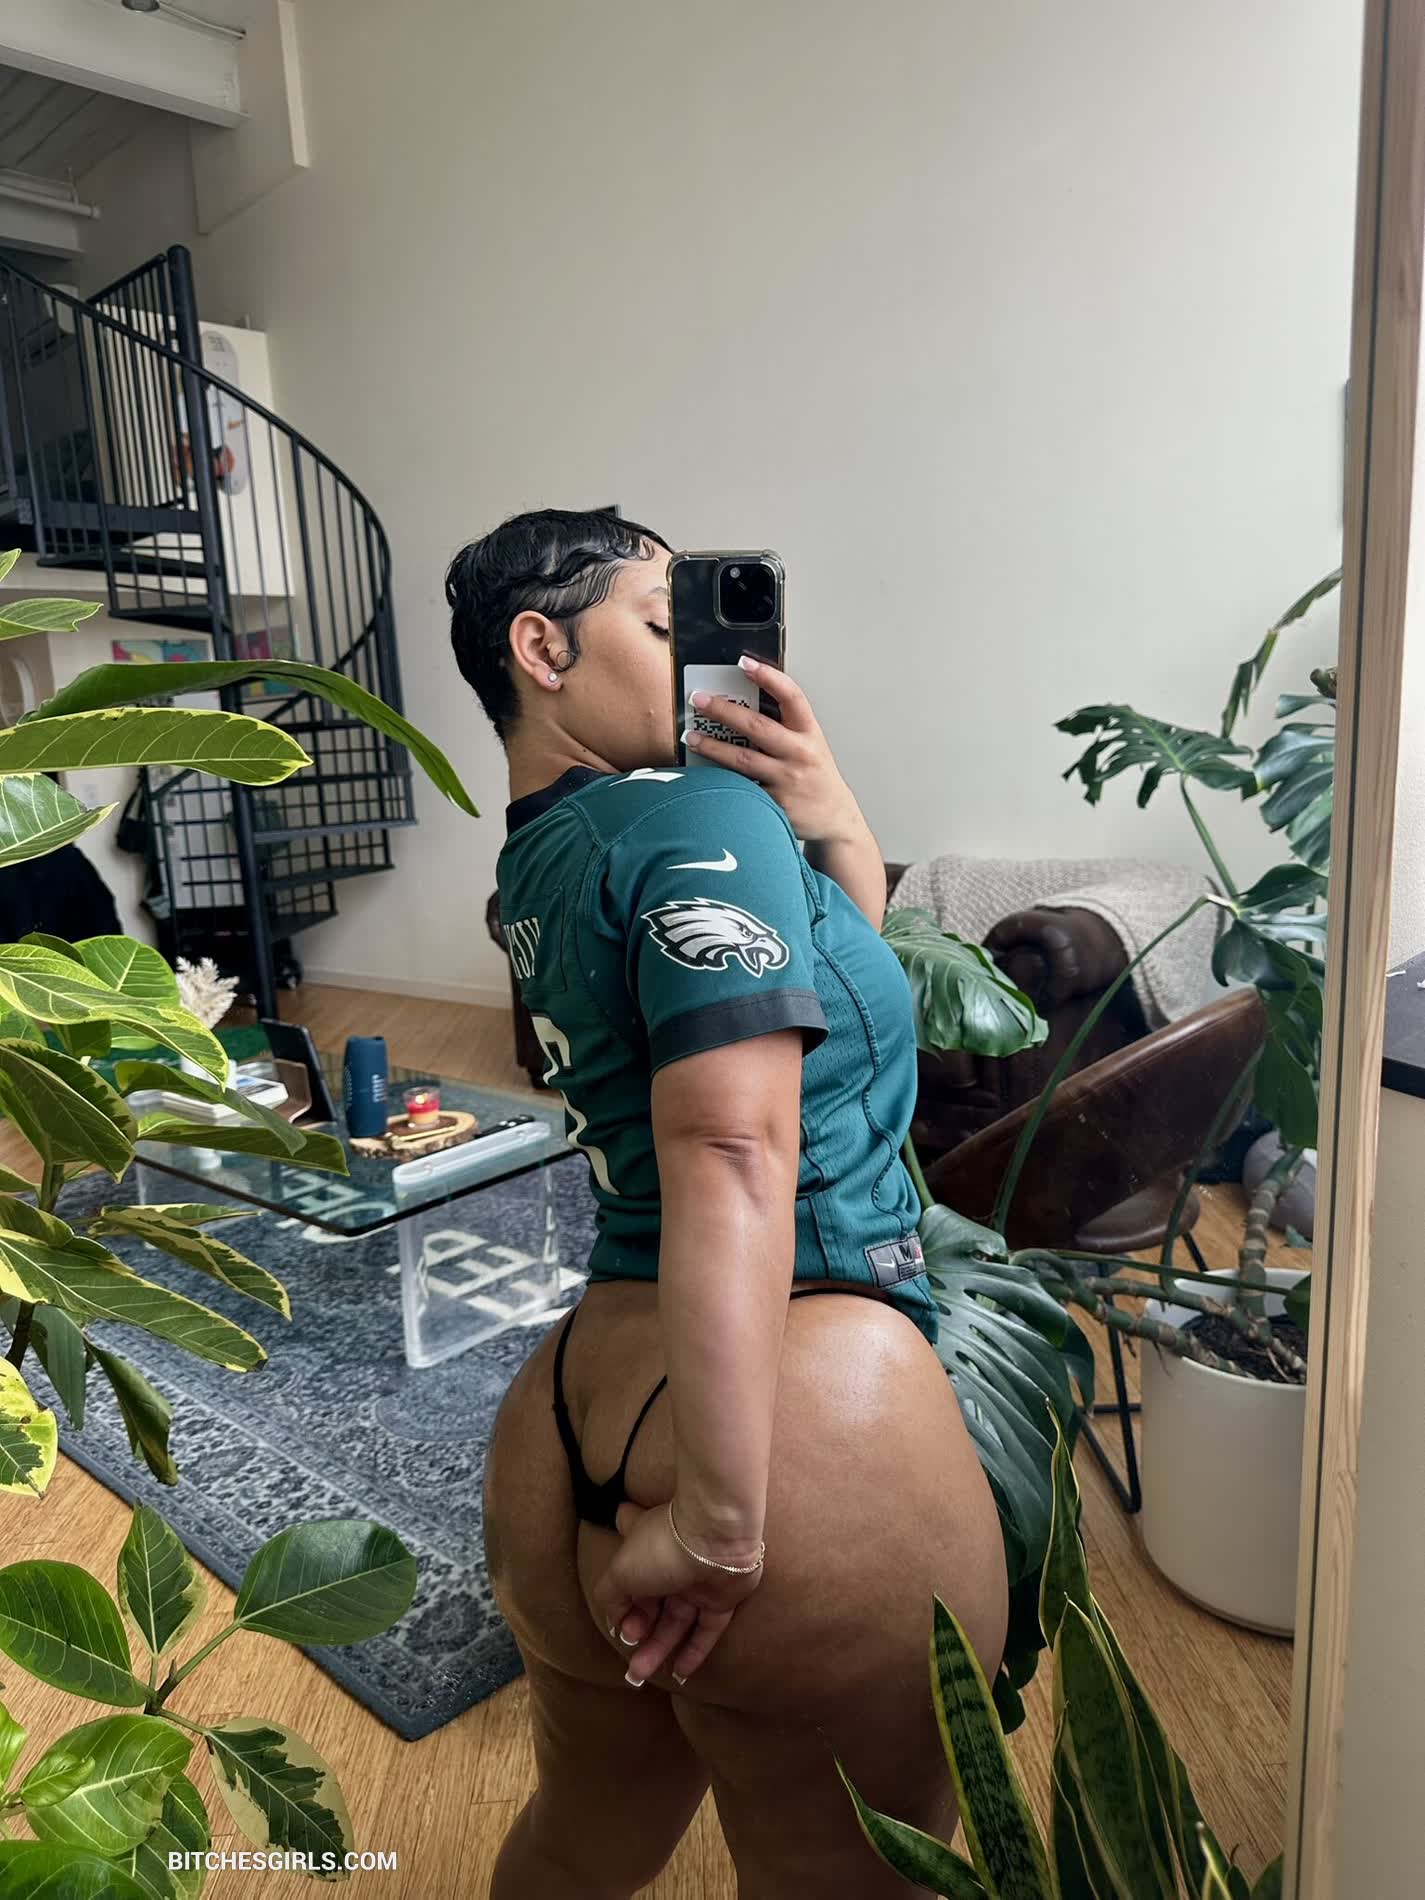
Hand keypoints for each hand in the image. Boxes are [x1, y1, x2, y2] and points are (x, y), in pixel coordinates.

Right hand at [591, 1499, 763, 1687]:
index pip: (628, 1572)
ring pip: (676, 1623)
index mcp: (644, 1551)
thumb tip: (615, 1618)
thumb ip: (610, 1596)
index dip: (621, 1598)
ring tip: (640, 1674)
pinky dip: (694, 1652)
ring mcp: (697, 1584)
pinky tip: (679, 1673)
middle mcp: (670, 1567)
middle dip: (638, 1633)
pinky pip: (706, 1631)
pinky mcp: (722, 1600)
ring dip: (658, 1649)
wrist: (715, 1539)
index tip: (617, 1622)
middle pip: (652, 1605)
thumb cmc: (661, 1548)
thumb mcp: (619, 1572)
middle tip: (629, 1657)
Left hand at [685, 658, 865, 846]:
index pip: (791, 697)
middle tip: (698, 699)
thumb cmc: (815, 775)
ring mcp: (786, 780)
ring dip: (712, 746)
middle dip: (723, 710)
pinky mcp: (775, 804)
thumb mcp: (810, 744)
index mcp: (809, 733)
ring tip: (691, 736)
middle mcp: (799, 754)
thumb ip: (784, 726)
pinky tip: (701, 774)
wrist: (834, 816)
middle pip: (757, 727)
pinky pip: (742, 788)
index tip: (744, 663)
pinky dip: (721, 780)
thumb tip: (744, 703)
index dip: (768, 677)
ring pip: (742, 760)